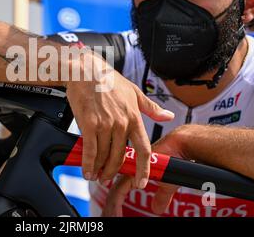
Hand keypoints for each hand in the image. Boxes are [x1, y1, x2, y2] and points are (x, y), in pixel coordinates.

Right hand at [65, 51, 174, 189]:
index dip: (144, 168)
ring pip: (104, 156)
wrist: (85, 71)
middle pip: (120, 156)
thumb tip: (168, 116)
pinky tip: (86, 170)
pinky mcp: (88, 124)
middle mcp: (121, 123)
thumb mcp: (134, 92)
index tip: (141, 181)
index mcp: (134, 116)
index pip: (144, 148)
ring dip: (100, 170)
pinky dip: (88, 164)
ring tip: (95, 175)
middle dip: (113, 171)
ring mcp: (105, 124)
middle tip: (107, 177)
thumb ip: (151, 108)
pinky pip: (90, 150)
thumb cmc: (107, 80)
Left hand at [102, 127, 188, 215]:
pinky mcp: (134, 168)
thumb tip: (156, 208)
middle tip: (108, 216)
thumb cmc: (174, 160)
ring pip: (116, 189)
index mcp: (135, 172)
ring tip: (112, 216)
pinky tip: (117, 209)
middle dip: (110, 206)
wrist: (180, 147)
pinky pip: (122, 185)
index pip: (118, 188)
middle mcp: (131, 169)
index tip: (111, 214)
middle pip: (114, 190)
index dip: (113, 202)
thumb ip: (161, 195)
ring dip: (112, 205)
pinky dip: (118, 199)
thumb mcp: (166, 184)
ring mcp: (131, 167)